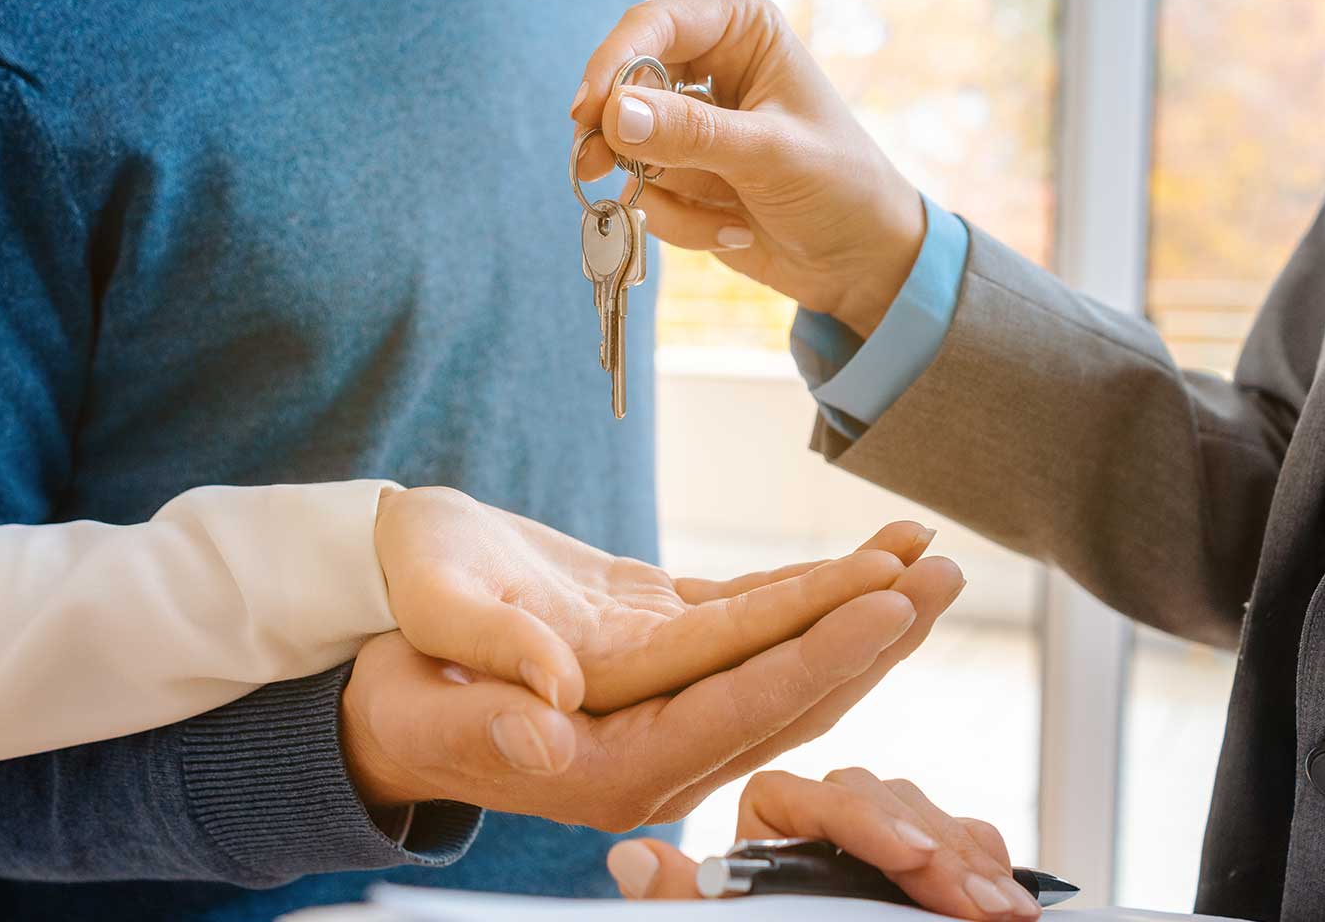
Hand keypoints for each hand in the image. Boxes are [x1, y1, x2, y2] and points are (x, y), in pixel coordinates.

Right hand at [377, 486, 925, 712]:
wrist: (378, 698)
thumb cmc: (394, 693)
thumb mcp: (426, 695)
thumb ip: (491, 704)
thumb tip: (550, 719)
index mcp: (612, 770)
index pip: (739, 710)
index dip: (817, 658)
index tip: (888, 604)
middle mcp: (659, 755)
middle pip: (790, 694)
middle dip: (872, 634)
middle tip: (946, 571)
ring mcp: (671, 716)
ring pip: (788, 664)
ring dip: (861, 612)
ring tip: (930, 554)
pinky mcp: (669, 668)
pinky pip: (757, 632)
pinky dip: (812, 594)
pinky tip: (868, 557)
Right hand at [569, 0, 926, 337]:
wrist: (860, 259)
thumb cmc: (841, 186)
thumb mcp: (771, 155)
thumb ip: (693, 135)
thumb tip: (615, 116)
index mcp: (740, 28)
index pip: (652, 26)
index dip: (612, 64)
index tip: (587, 113)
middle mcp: (707, 65)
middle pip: (622, 84)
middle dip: (617, 137)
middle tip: (594, 170)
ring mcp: (688, 123)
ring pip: (626, 147)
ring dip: (663, 193)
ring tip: (724, 218)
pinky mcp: (679, 172)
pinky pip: (644, 192)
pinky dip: (680, 220)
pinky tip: (733, 229)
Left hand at [606, 768, 1038, 920]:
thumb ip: (686, 900)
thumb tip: (628, 860)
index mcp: (752, 837)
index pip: (795, 795)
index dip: (859, 823)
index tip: (909, 860)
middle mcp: (812, 830)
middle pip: (872, 798)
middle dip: (932, 850)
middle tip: (975, 904)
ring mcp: (873, 847)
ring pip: (922, 814)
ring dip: (967, 862)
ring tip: (1002, 912)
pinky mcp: (924, 865)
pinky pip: (959, 837)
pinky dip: (984, 866)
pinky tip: (1008, 897)